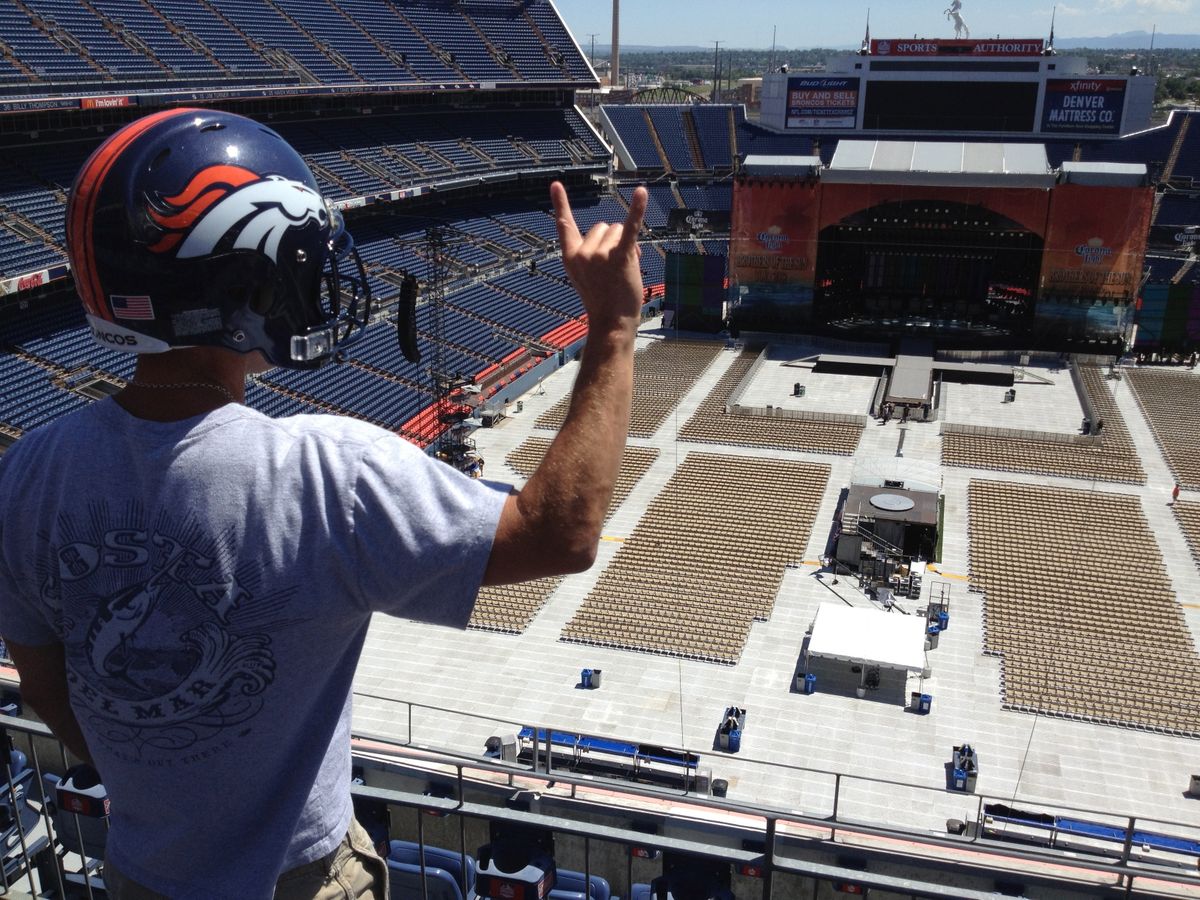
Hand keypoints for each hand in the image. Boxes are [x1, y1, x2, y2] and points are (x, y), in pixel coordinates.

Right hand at [551, 181, 646, 335]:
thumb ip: (594, 252)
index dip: (561, 204)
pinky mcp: (620, 257)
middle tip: (614, 269)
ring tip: (625, 269)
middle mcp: (582, 252)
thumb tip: (621, 230)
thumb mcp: (587, 276)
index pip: (564, 225)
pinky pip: (630, 227)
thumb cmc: (602, 301)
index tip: (556, 184)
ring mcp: (600, 255)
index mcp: (570, 257)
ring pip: (619, 230)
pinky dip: (637, 209)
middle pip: (603, 227)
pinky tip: (642, 192)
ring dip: (626, 244)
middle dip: (613, 241)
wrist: (611, 323)